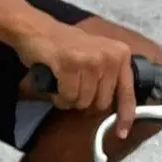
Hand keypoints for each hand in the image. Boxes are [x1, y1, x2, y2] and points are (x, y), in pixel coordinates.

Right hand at [17, 20, 135, 137]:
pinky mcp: (70, 65)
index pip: (126, 92)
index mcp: (120, 54)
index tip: (121, 133)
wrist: (34, 28)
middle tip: (71, 89)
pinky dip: (58, 97)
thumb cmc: (63, 45)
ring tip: (61, 85)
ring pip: (83, 102)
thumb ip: (108, 76)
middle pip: (102, 103)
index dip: (125, 116)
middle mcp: (109, 57)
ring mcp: (90, 60)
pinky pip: (67, 97)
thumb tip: (115, 110)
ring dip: (68, 100)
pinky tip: (53, 86)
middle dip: (84, 102)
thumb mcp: (95, 56)